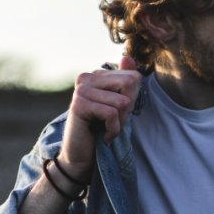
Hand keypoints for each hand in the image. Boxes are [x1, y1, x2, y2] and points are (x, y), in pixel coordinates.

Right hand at [59, 56, 141, 178]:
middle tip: (112, 122)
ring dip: (119, 122)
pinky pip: (111, 114)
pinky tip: (102, 135)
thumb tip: (127, 56)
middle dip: (127, 109)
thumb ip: (125, 82)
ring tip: (105, 129)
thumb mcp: (119, 106)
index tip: (117, 113)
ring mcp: (81, 90)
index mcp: (96, 75)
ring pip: (122, 102)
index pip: (133, 77)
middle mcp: (86, 78)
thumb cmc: (101, 130)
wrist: (82, 156)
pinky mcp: (79, 105)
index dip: (133, 99)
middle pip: (130, 84)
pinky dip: (113, 130)